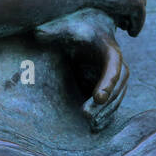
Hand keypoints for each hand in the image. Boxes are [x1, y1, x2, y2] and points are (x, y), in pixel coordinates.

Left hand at [36, 10, 128, 132]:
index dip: (108, 82)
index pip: (114, 65)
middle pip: (117, 86)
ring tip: (92, 125)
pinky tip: (96, 127)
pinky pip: (113, 103)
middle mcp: (118, 64)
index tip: (98, 97)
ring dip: (106, 112)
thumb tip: (38, 33)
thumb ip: (53, 31)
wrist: (90, 32)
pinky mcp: (111, 87)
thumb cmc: (77, 29)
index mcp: (109, 48)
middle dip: (104, 103)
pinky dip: (106, 114)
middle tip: (87, 116)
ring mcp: (117, 77)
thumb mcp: (66, 28)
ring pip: (117, 97)